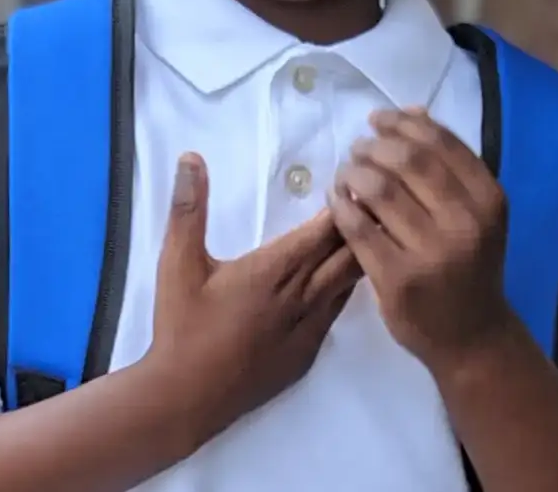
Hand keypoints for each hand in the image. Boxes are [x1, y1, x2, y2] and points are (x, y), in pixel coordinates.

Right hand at [149, 154, 360, 438]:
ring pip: (349, 283)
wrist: (185, 398)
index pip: (323, 231)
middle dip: (364, 224)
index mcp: (272, 271)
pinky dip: (348, 289)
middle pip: (346, 253)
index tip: (356, 180)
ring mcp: (308, 327)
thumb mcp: (177, 263)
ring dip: (361, 255)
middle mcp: (300, 297)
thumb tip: (191, 158)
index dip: (344, 205)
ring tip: (376, 229)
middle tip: (380, 196)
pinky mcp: (308, 352)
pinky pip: (339, 312)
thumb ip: (188, 208)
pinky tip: (353, 277)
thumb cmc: (181, 327)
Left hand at [330, 107, 512, 372]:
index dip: (402, 123)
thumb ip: (448, 166)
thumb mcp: (475, 214)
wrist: (472, 336)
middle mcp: (465, 222)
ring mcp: (431, 253)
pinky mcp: (397, 279)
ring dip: (353, 171)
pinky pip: (358, 227)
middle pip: (407, 160)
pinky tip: (337, 199)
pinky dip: (341, 204)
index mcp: (488, 200)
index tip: (379, 120)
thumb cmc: (471, 266)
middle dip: (373, 145)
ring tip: (347, 172)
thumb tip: (412, 110)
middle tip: (358, 149)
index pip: (440, 143)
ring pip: (379, 189)